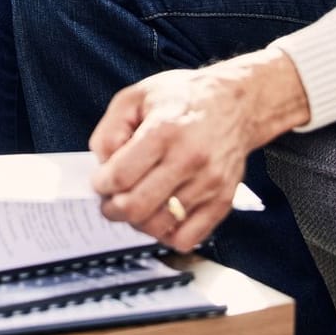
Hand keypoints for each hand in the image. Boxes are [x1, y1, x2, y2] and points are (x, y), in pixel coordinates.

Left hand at [88, 49, 310, 252]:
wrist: (236, 103)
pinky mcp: (223, 201)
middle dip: (112, 208)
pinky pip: (187, 238)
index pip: (120, 176)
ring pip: (158, 226)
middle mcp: (189, 159)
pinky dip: (166, 234)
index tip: (100, 180)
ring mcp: (208, 183)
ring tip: (136, 203)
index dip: (100, 184)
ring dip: (137, 221)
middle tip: (110, 199)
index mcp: (164, 130)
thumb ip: (110, 130)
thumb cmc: (183, 97)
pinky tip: (161, 214)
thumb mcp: (136, 96)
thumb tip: (103, 167)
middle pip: (136, 207)